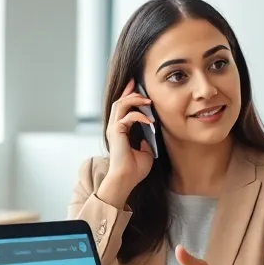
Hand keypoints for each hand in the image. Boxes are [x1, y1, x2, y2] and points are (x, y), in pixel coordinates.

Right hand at [99, 80, 154, 204]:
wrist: (126, 179)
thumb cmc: (135, 170)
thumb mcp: (146, 152)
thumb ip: (146, 142)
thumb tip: (150, 136)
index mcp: (119, 131)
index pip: (122, 108)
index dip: (128, 96)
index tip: (136, 86)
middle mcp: (114, 128)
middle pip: (118, 102)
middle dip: (129, 92)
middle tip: (139, 84)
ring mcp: (113, 129)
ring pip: (120, 105)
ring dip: (134, 100)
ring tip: (147, 101)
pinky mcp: (116, 132)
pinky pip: (127, 117)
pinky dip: (140, 116)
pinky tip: (150, 122)